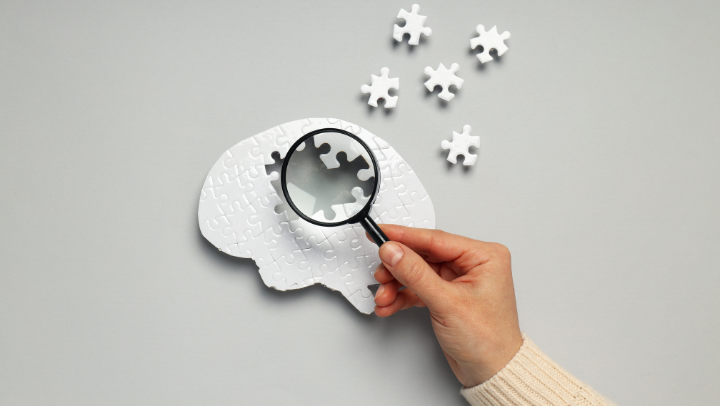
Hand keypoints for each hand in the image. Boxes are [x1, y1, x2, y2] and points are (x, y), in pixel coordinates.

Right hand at [373, 224, 522, 387]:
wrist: (492, 373)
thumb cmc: (489, 341)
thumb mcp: (448, 303)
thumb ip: (415, 274)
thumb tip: (393, 251)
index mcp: (484, 256)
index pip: (436, 239)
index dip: (404, 236)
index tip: (381, 233)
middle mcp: (472, 264)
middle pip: (423, 256)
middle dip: (398, 267)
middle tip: (380, 271)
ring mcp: (458, 280)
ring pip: (417, 272)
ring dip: (397, 285)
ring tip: (384, 295)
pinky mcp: (447, 295)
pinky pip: (419, 288)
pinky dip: (403, 296)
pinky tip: (390, 304)